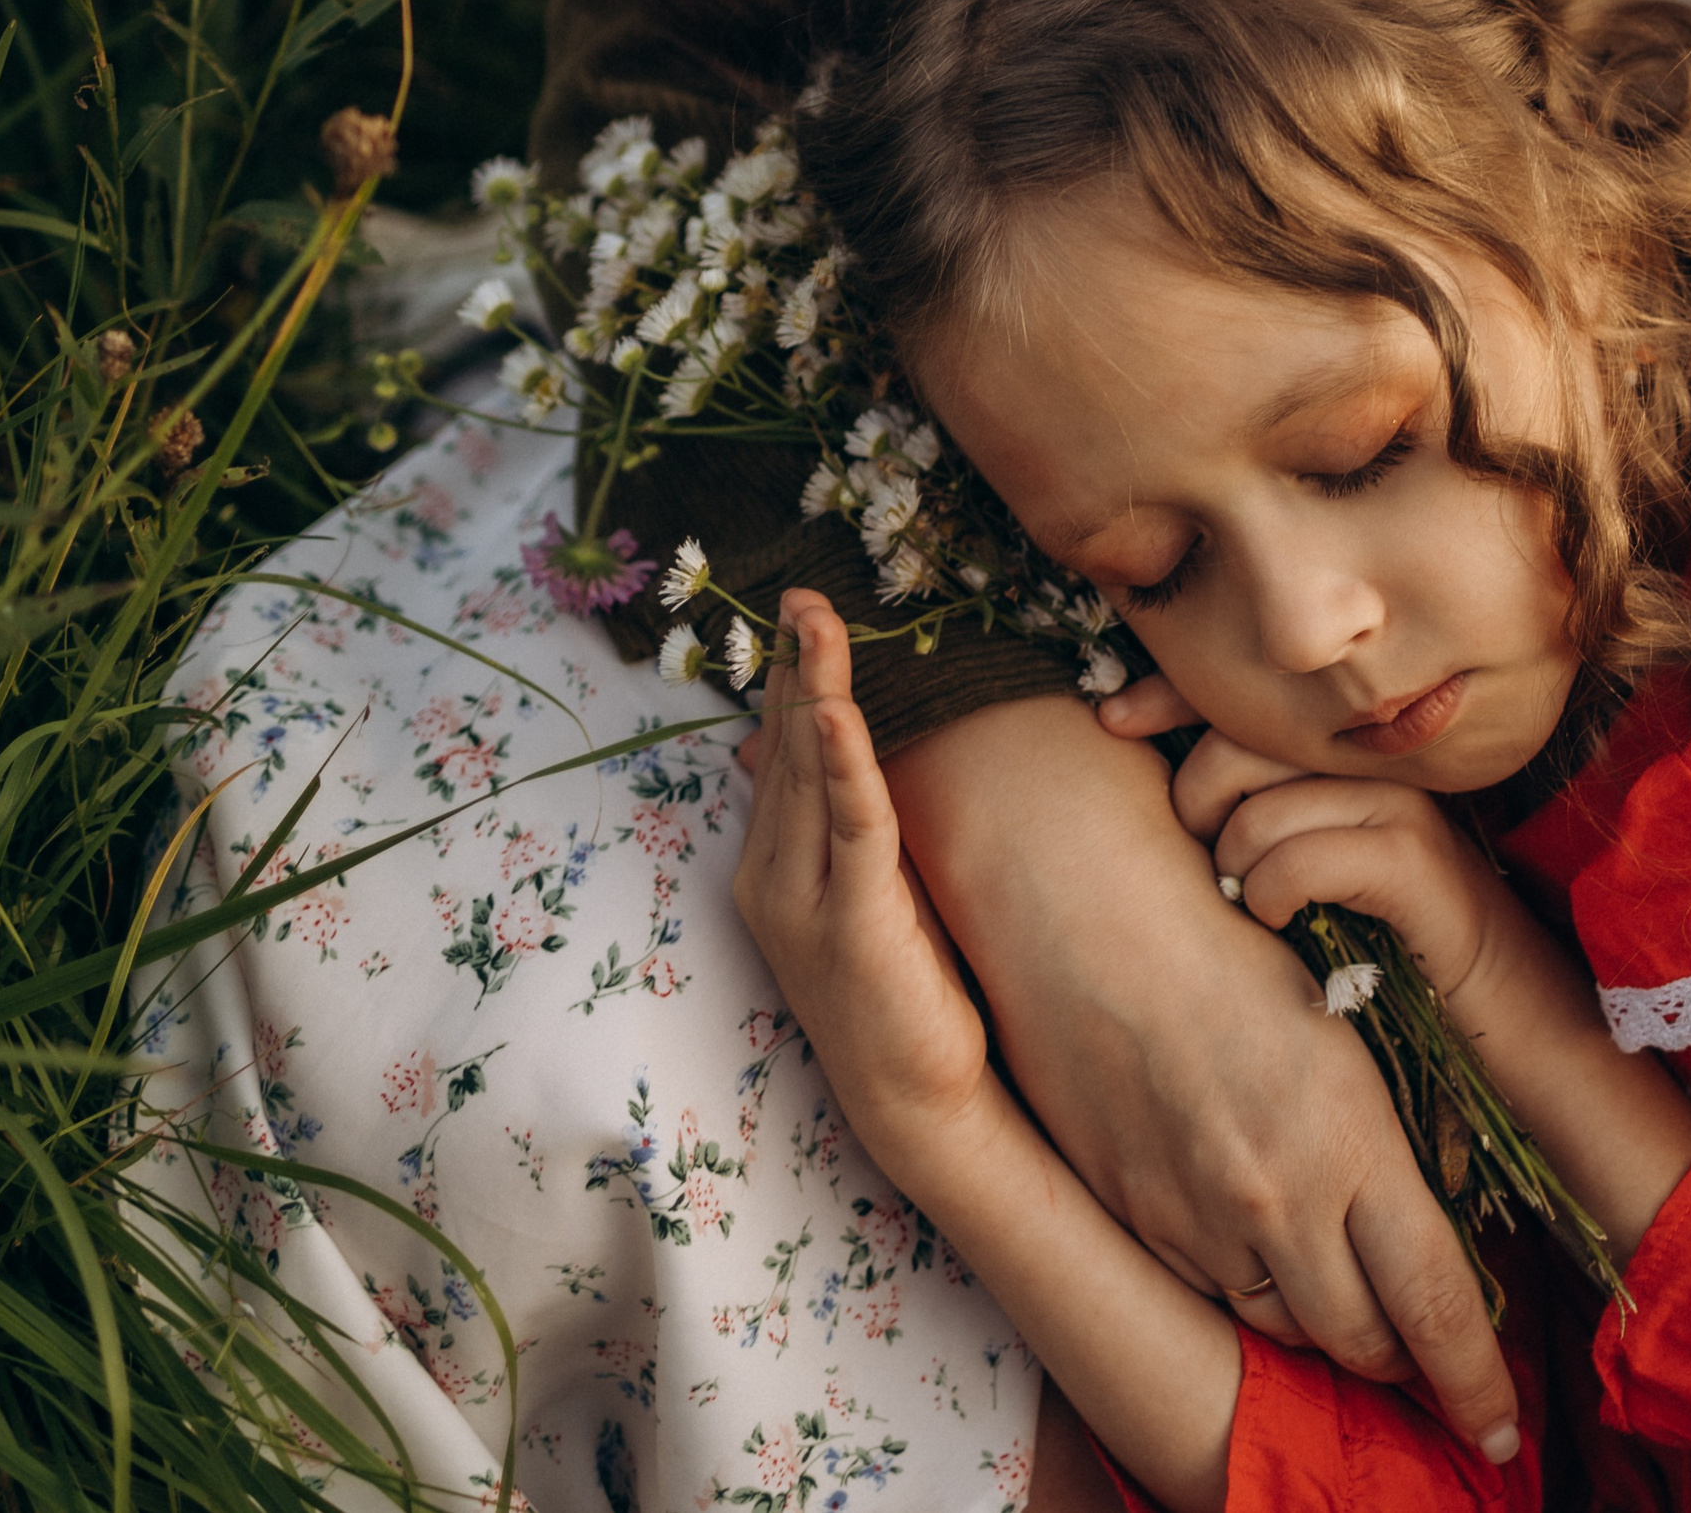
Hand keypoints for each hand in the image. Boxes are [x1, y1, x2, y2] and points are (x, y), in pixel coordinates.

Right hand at [731, 590, 990, 1139]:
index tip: (798, 614)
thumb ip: (847, 831)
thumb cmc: (907, 995)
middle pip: (784, 751)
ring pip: (809, 774)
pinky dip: (842, 761)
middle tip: (799, 592)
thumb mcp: (867, 897)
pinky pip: (850, 825)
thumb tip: (831, 762)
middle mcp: (772, 878)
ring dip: (812, 688)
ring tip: (813, 621)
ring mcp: (804, 903)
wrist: (918, 1099)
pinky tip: (832, 709)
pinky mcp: (855, 922)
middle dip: (791, 665)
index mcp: (773, 869)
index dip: (786, 680)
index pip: (778, 756)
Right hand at [883, 682, 1522, 1459]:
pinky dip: (1251, 1283)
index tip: (1501, 1431)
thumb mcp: (1342, 1033)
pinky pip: (1213, 1288)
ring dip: (1326, 1320)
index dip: (1475, 1385)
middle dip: (1405, 1361)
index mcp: (1350, 1146)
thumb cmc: (1228, 943)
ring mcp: (1196, 1221)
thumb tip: (1427, 1211)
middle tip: (1430, 1356)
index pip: (1436, 1308)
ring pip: (1286, 1325)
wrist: (1083, 918)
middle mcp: (1275, 1204)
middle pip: (1361, 1341)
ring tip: (1347, 1291)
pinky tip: (1261, 1239)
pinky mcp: (1138, 1220)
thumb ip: (1384, 1142)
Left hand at [1175, 726, 1514, 1002]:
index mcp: (1342, 749)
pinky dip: (1270, 895)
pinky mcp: (1412, 862)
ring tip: (1251, 899)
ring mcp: (1396, 804)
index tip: (1110, 719)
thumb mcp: (1316, 861)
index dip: (1167, 694)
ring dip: (1235, 866)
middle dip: (1197, 804)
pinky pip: (1299, 860)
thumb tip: (1167, 801)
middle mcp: (1373, 759)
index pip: (1243, 693)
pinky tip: (1280, 918)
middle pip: (1237, 743)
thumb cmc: (1395, 937)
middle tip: (1210, 856)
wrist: (1509, 1003)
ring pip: (1261, 809)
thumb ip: (1258, 814)